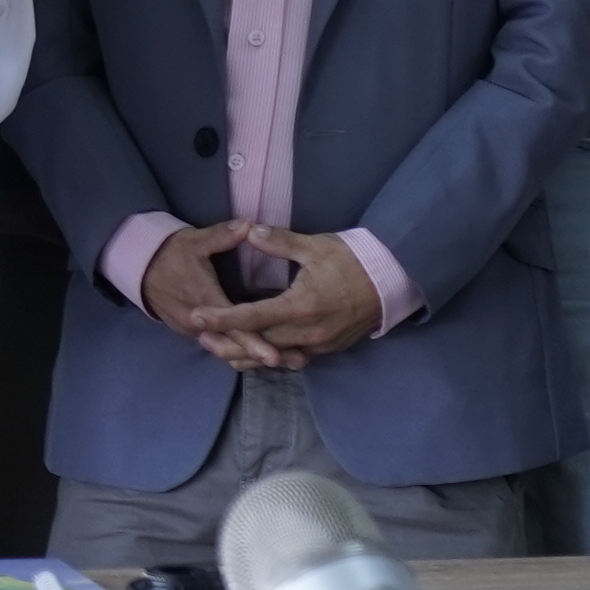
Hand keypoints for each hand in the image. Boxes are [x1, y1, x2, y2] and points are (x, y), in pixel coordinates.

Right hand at [135, 218, 287, 370]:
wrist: (140, 266)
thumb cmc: (171, 252)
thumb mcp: (195, 241)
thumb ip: (223, 236)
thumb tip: (250, 225)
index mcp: (205, 300)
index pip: (234, 326)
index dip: (256, 342)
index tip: (277, 354)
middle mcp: (198, 322)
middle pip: (234, 345)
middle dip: (264, 354)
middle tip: (297, 360)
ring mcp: (192, 330)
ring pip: (226, 347)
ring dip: (253, 354)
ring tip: (287, 359)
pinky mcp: (189, 331)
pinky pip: (217, 344)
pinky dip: (238, 349)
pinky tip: (260, 352)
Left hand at [214, 233, 383, 365]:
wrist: (392, 280)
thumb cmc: (353, 260)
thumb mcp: (316, 246)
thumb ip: (280, 242)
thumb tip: (250, 231)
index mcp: (301, 306)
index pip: (252, 317)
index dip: (221, 319)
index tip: (196, 318)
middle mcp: (308, 332)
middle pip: (258, 346)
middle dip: (227, 343)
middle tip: (200, 336)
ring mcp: (319, 344)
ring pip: (274, 358)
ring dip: (247, 354)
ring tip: (221, 348)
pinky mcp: (327, 349)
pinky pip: (292, 358)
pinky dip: (272, 355)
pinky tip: (257, 350)